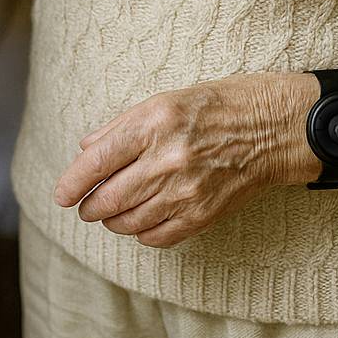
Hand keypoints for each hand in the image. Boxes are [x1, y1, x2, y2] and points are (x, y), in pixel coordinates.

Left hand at [53, 71, 318, 248]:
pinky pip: (157, 237)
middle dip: (90, 206)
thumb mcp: (167, 100)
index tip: (62, 195)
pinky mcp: (203, 214)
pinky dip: (142, 233)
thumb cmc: (220, 105)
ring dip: (113, 221)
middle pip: (108, 199)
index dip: (73, 182)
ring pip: (128, 222)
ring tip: (114, 212)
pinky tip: (144, 220)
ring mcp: (186, 191)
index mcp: (155, 123)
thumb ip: (122, 126)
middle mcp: (167, 158)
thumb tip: (86, 150)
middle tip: (87, 205)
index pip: (98, 161)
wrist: (275, 127)